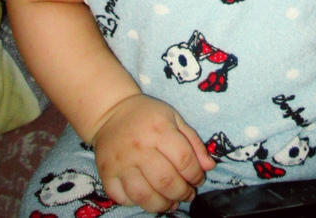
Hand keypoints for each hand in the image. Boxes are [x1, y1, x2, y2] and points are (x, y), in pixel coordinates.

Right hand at [92, 94, 215, 212]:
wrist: (111, 111)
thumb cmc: (148, 115)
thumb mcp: (174, 118)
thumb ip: (193, 142)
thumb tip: (209, 167)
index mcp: (159, 129)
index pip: (183, 159)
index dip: (196, 175)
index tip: (198, 180)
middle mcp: (139, 147)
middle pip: (165, 181)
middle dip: (182, 193)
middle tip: (188, 194)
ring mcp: (121, 162)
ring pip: (144, 195)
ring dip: (162, 204)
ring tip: (171, 203)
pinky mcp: (106, 173)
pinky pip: (122, 198)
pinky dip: (137, 204)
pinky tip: (148, 198)